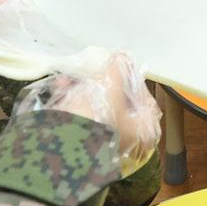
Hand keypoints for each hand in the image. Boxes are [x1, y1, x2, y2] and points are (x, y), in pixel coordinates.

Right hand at [12, 55, 160, 175]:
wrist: (63, 148)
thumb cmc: (97, 116)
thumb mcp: (111, 87)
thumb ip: (119, 70)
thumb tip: (123, 57)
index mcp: (145, 130)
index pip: (145, 100)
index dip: (132, 80)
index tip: (119, 67)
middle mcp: (130, 141)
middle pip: (120, 104)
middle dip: (103, 83)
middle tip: (94, 69)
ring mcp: (107, 144)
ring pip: (99, 109)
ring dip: (85, 90)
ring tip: (70, 77)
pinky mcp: (85, 145)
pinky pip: (83, 117)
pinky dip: (74, 102)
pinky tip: (60, 86)